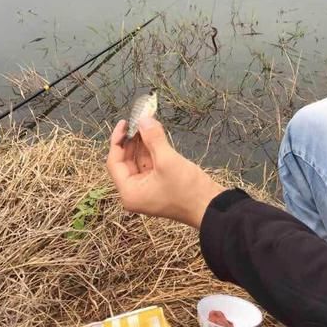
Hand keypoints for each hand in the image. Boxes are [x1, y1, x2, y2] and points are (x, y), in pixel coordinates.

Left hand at [106, 117, 223, 228]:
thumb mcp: (168, 160)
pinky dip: (152, 150)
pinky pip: (150, 164)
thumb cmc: (187, 189)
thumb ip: (153, 138)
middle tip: (139, 120)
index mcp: (129, 192)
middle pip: (126, 161)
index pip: (115, 162)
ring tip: (148, 123)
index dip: (118, 140)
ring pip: (139, 161)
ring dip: (143, 143)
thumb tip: (143, 119)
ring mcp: (148, 189)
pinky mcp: (160, 185)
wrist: (211, 207)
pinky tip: (155, 135)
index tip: (125, 122)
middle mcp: (135, 192)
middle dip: (133, 140)